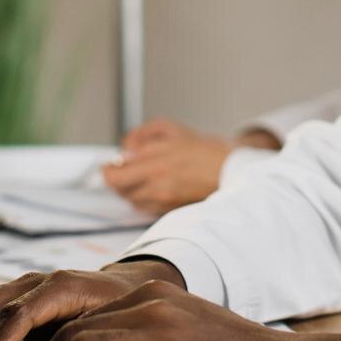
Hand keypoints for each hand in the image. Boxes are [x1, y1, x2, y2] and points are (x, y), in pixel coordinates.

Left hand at [105, 119, 240, 213]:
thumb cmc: (205, 150)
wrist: (233, 171)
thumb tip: (125, 149)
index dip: (107, 171)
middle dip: (118, 179)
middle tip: (123, 169)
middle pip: (120, 190)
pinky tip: (155, 187)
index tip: (108, 165)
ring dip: (131, 189)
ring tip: (143, 177)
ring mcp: (164, 200)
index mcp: (156, 163)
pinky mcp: (171, 211)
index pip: (114, 176)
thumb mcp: (172, 129)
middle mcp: (157, 185)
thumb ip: (142, 136)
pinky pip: (146, 207)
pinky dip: (144, 198)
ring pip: (132, 200)